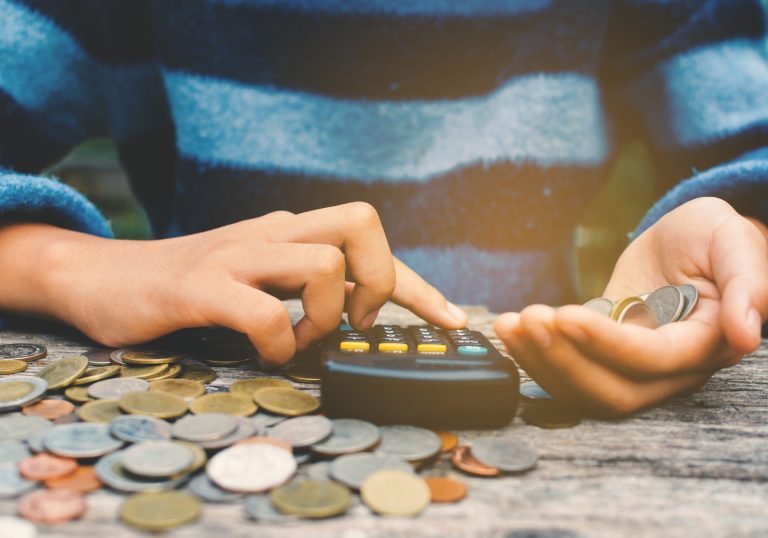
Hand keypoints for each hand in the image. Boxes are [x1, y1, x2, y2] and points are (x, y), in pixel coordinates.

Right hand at [0, 202, 466, 366]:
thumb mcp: (255, 275)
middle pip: (361, 221)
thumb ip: (299, 283)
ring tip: (297, 343)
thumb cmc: (187, 286)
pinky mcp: (198, 286)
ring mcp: (235, 254)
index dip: (419, 284)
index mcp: (287, 231)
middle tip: (353, 320)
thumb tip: (354, 312)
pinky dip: (275, 345)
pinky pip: (263, 313)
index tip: (453, 320)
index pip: (369, 239)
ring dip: (324, 320)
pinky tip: (262, 354)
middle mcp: (269, 232)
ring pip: (322, 264)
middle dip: (379, 280)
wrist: (101, 277)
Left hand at [494, 197, 767, 416]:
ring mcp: (632, 366)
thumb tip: (745, 335)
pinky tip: (510, 330)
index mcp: (705, 343)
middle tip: (527, 319)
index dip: (607, 344)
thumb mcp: (734, 243)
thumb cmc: (716, 239)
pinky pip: (570, 370)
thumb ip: (747, 284)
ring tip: (508, 324)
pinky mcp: (602, 355)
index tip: (564, 315)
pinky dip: (536, 356)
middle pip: (614, 391)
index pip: (653, 359)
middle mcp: (670, 369)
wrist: (690, 242)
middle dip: (564, 360)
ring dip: (541, 362)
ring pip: (586, 389)